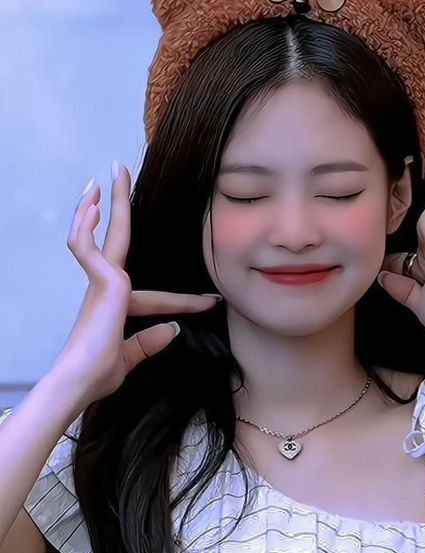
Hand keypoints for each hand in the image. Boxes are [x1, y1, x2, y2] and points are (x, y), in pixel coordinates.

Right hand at [54, 163, 220, 406]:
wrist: (83, 380)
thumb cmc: (99, 374)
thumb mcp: (131, 357)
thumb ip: (148, 343)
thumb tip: (171, 331)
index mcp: (116, 306)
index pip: (155, 294)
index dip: (185, 300)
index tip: (212, 301)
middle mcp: (107, 288)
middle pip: (116, 238)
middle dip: (118, 206)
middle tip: (119, 173)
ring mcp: (103, 282)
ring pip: (103, 235)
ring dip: (104, 206)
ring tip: (107, 176)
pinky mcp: (101, 282)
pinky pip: (86, 247)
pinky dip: (87, 228)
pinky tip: (93, 208)